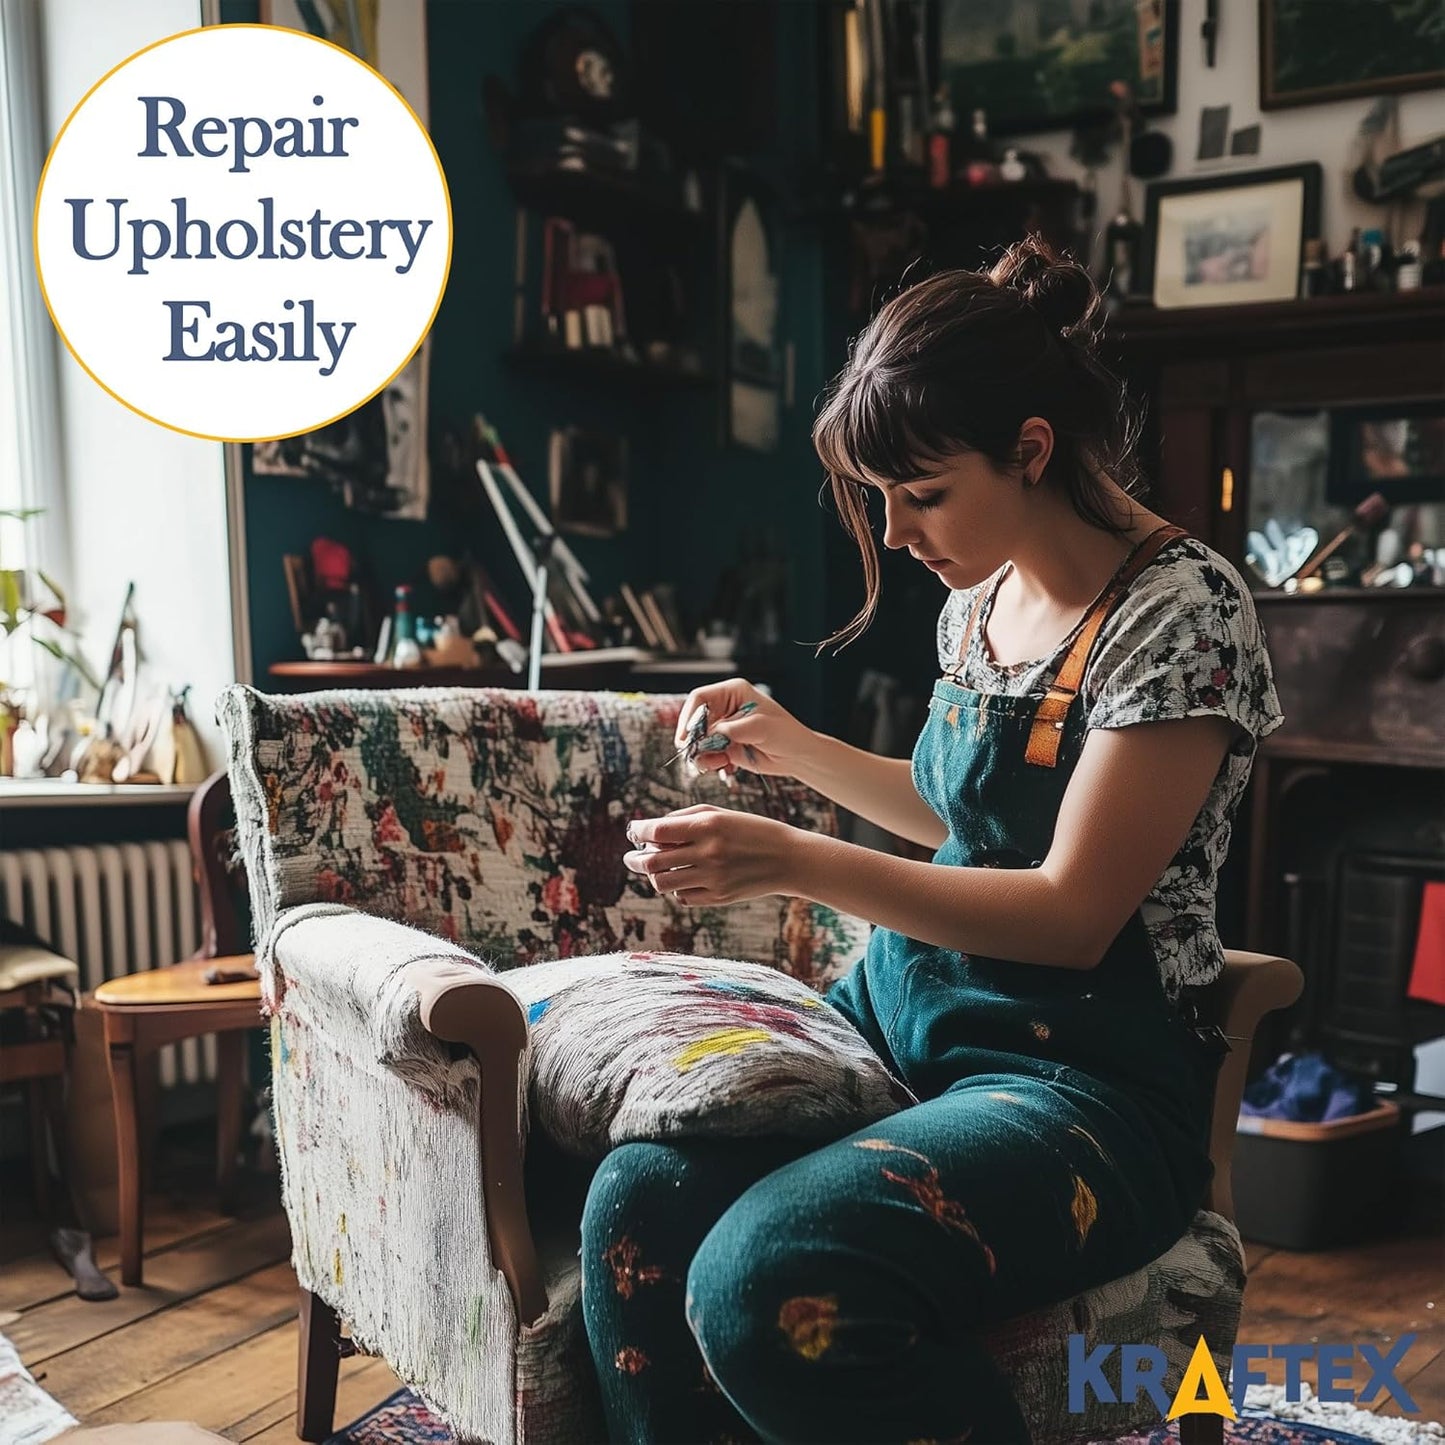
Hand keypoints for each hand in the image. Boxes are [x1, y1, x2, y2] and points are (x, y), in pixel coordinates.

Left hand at [623, 805, 799, 905]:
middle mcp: (708, 852)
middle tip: (630, 857)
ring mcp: (713, 878)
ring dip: (654, 876)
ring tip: (655, 870)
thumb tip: (651, 831)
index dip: (638, 832)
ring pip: (664, 883)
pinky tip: (682, 879)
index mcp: (708, 826)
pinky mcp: (718, 897)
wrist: (788, 859)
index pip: (657, 831)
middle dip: (635, 859)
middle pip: (653, 862)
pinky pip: (683, 897)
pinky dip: (676, 889)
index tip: (633, 832)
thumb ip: (684, 818)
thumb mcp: (721, 814)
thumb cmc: (751, 830)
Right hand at [673, 678, 815, 781]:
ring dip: (701, 754)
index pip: (700, 698)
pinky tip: (725, 767)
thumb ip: (734, 730)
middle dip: (693, 740)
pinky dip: (710, 762)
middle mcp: (724, 707)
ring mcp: (722, 728)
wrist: (797, 756)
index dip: (689, 716)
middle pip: (694, 720)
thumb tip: (710, 736)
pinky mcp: (723, 745)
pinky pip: (705, 754)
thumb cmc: (786, 733)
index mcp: (733, 692)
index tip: (685, 737)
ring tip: (717, 764)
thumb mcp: (761, 727)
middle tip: (694, 755)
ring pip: (697, 740)